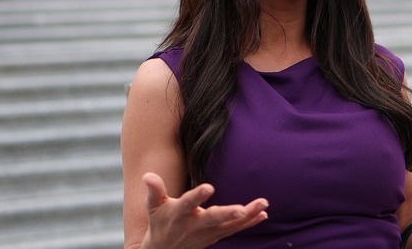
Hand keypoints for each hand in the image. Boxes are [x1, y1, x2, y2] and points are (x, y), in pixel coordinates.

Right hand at [141, 172, 268, 248]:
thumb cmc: (160, 221)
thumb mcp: (153, 207)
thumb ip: (153, 190)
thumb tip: (148, 175)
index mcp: (178, 214)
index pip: (188, 203)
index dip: (197, 196)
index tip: (209, 187)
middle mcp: (194, 225)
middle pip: (213, 218)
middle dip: (228, 214)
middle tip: (242, 209)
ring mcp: (207, 233)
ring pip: (230, 225)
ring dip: (248, 216)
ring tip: (263, 205)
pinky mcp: (216, 236)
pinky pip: (235, 230)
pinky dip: (249, 223)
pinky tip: (263, 214)